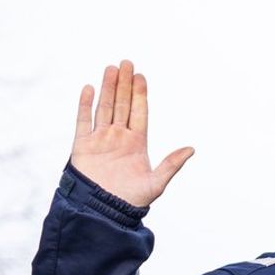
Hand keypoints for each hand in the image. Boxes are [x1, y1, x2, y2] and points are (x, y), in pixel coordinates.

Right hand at [70, 58, 194, 207]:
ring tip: (111, 69)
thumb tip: (192, 149)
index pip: (139, 112)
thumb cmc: (131, 201)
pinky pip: (83, 121)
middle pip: (122, 104)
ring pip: (104, 108)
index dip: (140, 94)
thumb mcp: (156, 182)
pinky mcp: (83, 146)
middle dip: (124, 84)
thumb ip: (171, 164)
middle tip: (126, 62)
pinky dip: (85, 105)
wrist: (103, 213)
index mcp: (137, 144)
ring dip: (107, 88)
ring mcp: (100, 140)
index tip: (141, 75)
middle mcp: (118, 138)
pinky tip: (89, 89)